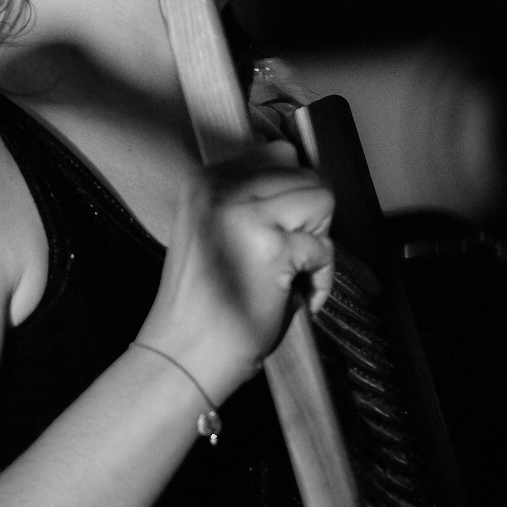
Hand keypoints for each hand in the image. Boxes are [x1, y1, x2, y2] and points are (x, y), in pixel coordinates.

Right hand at [140, 141, 334, 399]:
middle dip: (308, 218)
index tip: (284, 226)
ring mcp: (247, 215)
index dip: (292, 191)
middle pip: (305, 175)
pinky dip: (321, 280)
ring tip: (295, 273)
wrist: (181, 353)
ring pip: (322, 200)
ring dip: (318, 241)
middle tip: (289, 256)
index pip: (276, 153)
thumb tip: (306, 180)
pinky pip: (324, 249)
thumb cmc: (201, 299)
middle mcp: (223, 188)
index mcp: (205, 179)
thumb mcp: (211, 228)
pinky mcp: (273, 248)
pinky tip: (296, 300)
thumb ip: (247, 200)